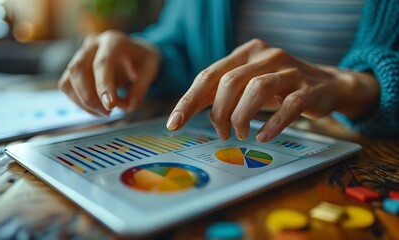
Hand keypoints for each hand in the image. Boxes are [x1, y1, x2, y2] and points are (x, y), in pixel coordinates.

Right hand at [58, 30, 159, 115]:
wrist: (134, 52)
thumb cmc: (141, 60)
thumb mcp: (151, 70)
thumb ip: (140, 88)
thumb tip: (127, 106)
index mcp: (114, 40)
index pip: (103, 63)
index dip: (103, 86)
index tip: (110, 107)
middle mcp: (93, 44)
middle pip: (78, 69)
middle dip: (90, 97)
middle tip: (107, 113)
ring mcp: (80, 54)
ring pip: (69, 79)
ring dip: (83, 102)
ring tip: (104, 112)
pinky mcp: (73, 67)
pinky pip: (67, 86)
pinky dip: (78, 101)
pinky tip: (95, 108)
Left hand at [166, 39, 378, 141]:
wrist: (328, 84)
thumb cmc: (279, 87)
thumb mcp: (248, 84)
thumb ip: (221, 93)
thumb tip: (186, 112)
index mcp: (245, 54)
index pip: (209, 75)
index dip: (189, 100)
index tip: (174, 123)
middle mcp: (266, 56)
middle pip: (229, 82)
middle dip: (218, 112)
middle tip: (222, 133)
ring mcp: (289, 70)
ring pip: (256, 89)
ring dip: (241, 116)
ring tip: (239, 134)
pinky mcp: (309, 89)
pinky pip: (290, 106)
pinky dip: (273, 123)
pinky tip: (262, 136)